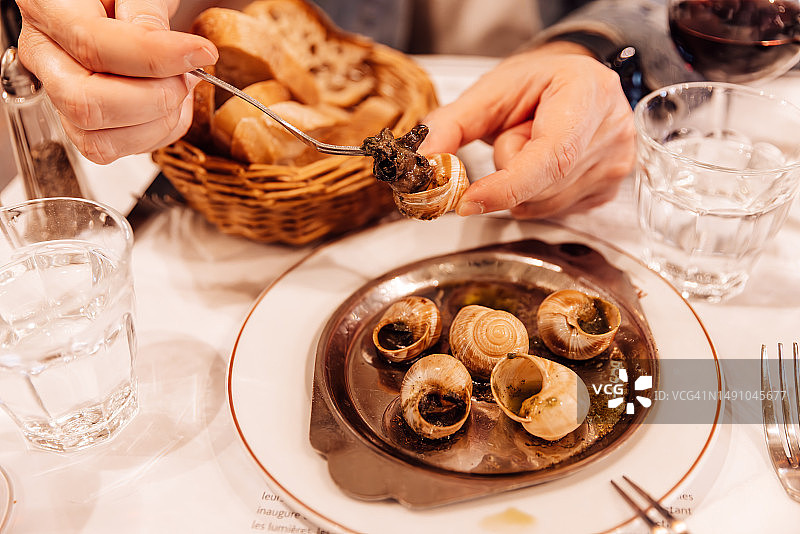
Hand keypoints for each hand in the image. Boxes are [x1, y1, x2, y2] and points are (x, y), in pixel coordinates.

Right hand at [15, 0, 217, 163]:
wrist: (113, 2)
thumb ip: (147, 13)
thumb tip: (175, 54)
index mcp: (48, 9)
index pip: (93, 45)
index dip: (155, 56)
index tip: (200, 53)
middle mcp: (45, 58)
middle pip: (86, 105)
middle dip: (153, 100)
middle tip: (186, 77)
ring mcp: (59, 96)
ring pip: (98, 141)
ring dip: (158, 123)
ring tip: (180, 89)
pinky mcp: (83, 124)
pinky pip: (116, 149)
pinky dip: (157, 134)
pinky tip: (171, 105)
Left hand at [420, 41, 634, 218]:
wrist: (570, 84)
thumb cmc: (537, 83)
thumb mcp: (490, 92)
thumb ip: (451, 125)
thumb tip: (422, 161)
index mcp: (588, 94)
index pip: (551, 157)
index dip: (507, 186)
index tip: (468, 200)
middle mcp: (611, 131)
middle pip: (540, 187)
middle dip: (506, 171)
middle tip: (514, 134)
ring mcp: (615, 165)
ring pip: (542, 206)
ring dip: (520, 185)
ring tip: (532, 145)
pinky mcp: (608, 191)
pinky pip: (553, 212)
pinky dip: (535, 194)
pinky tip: (543, 163)